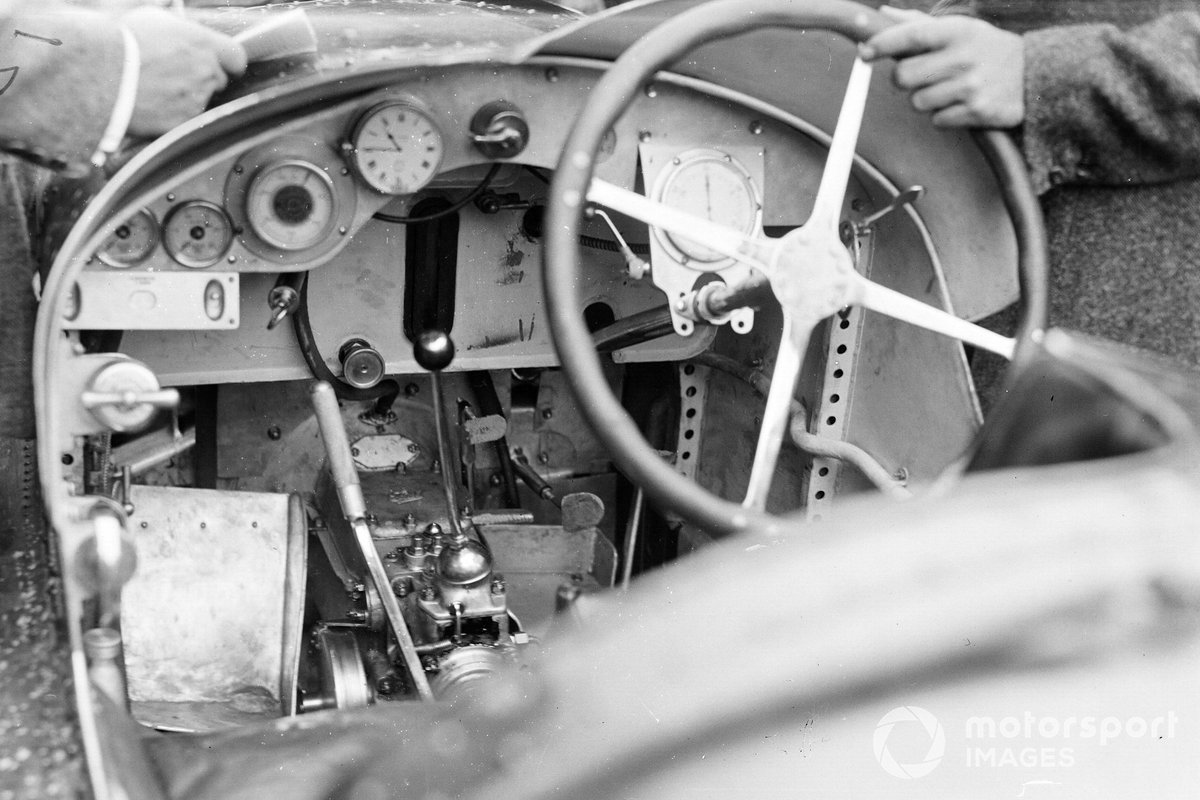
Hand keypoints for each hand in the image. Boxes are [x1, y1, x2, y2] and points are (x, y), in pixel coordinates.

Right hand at [121, 7, 247, 137]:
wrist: (99, 73)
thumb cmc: (121, 41)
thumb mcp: (154, 19)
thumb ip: (182, 30)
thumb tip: (188, 34)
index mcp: (203, 43)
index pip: (237, 58)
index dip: (229, 62)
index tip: (222, 65)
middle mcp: (206, 72)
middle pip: (218, 80)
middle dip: (202, 78)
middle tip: (174, 75)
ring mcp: (196, 98)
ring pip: (201, 99)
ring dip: (185, 96)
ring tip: (156, 88)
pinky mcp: (183, 121)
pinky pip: (185, 119)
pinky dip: (172, 114)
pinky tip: (152, 104)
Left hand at [859, 6, 1024, 128]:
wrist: (1036, 75)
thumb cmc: (986, 49)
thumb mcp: (960, 29)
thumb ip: (918, 23)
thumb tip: (883, 14)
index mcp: (957, 31)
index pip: (910, 36)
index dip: (882, 44)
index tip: (865, 52)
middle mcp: (963, 57)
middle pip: (903, 77)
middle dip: (904, 79)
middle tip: (920, 75)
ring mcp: (970, 87)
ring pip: (917, 102)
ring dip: (926, 99)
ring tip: (949, 88)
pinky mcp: (977, 112)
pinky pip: (937, 121)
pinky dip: (944, 116)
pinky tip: (961, 104)